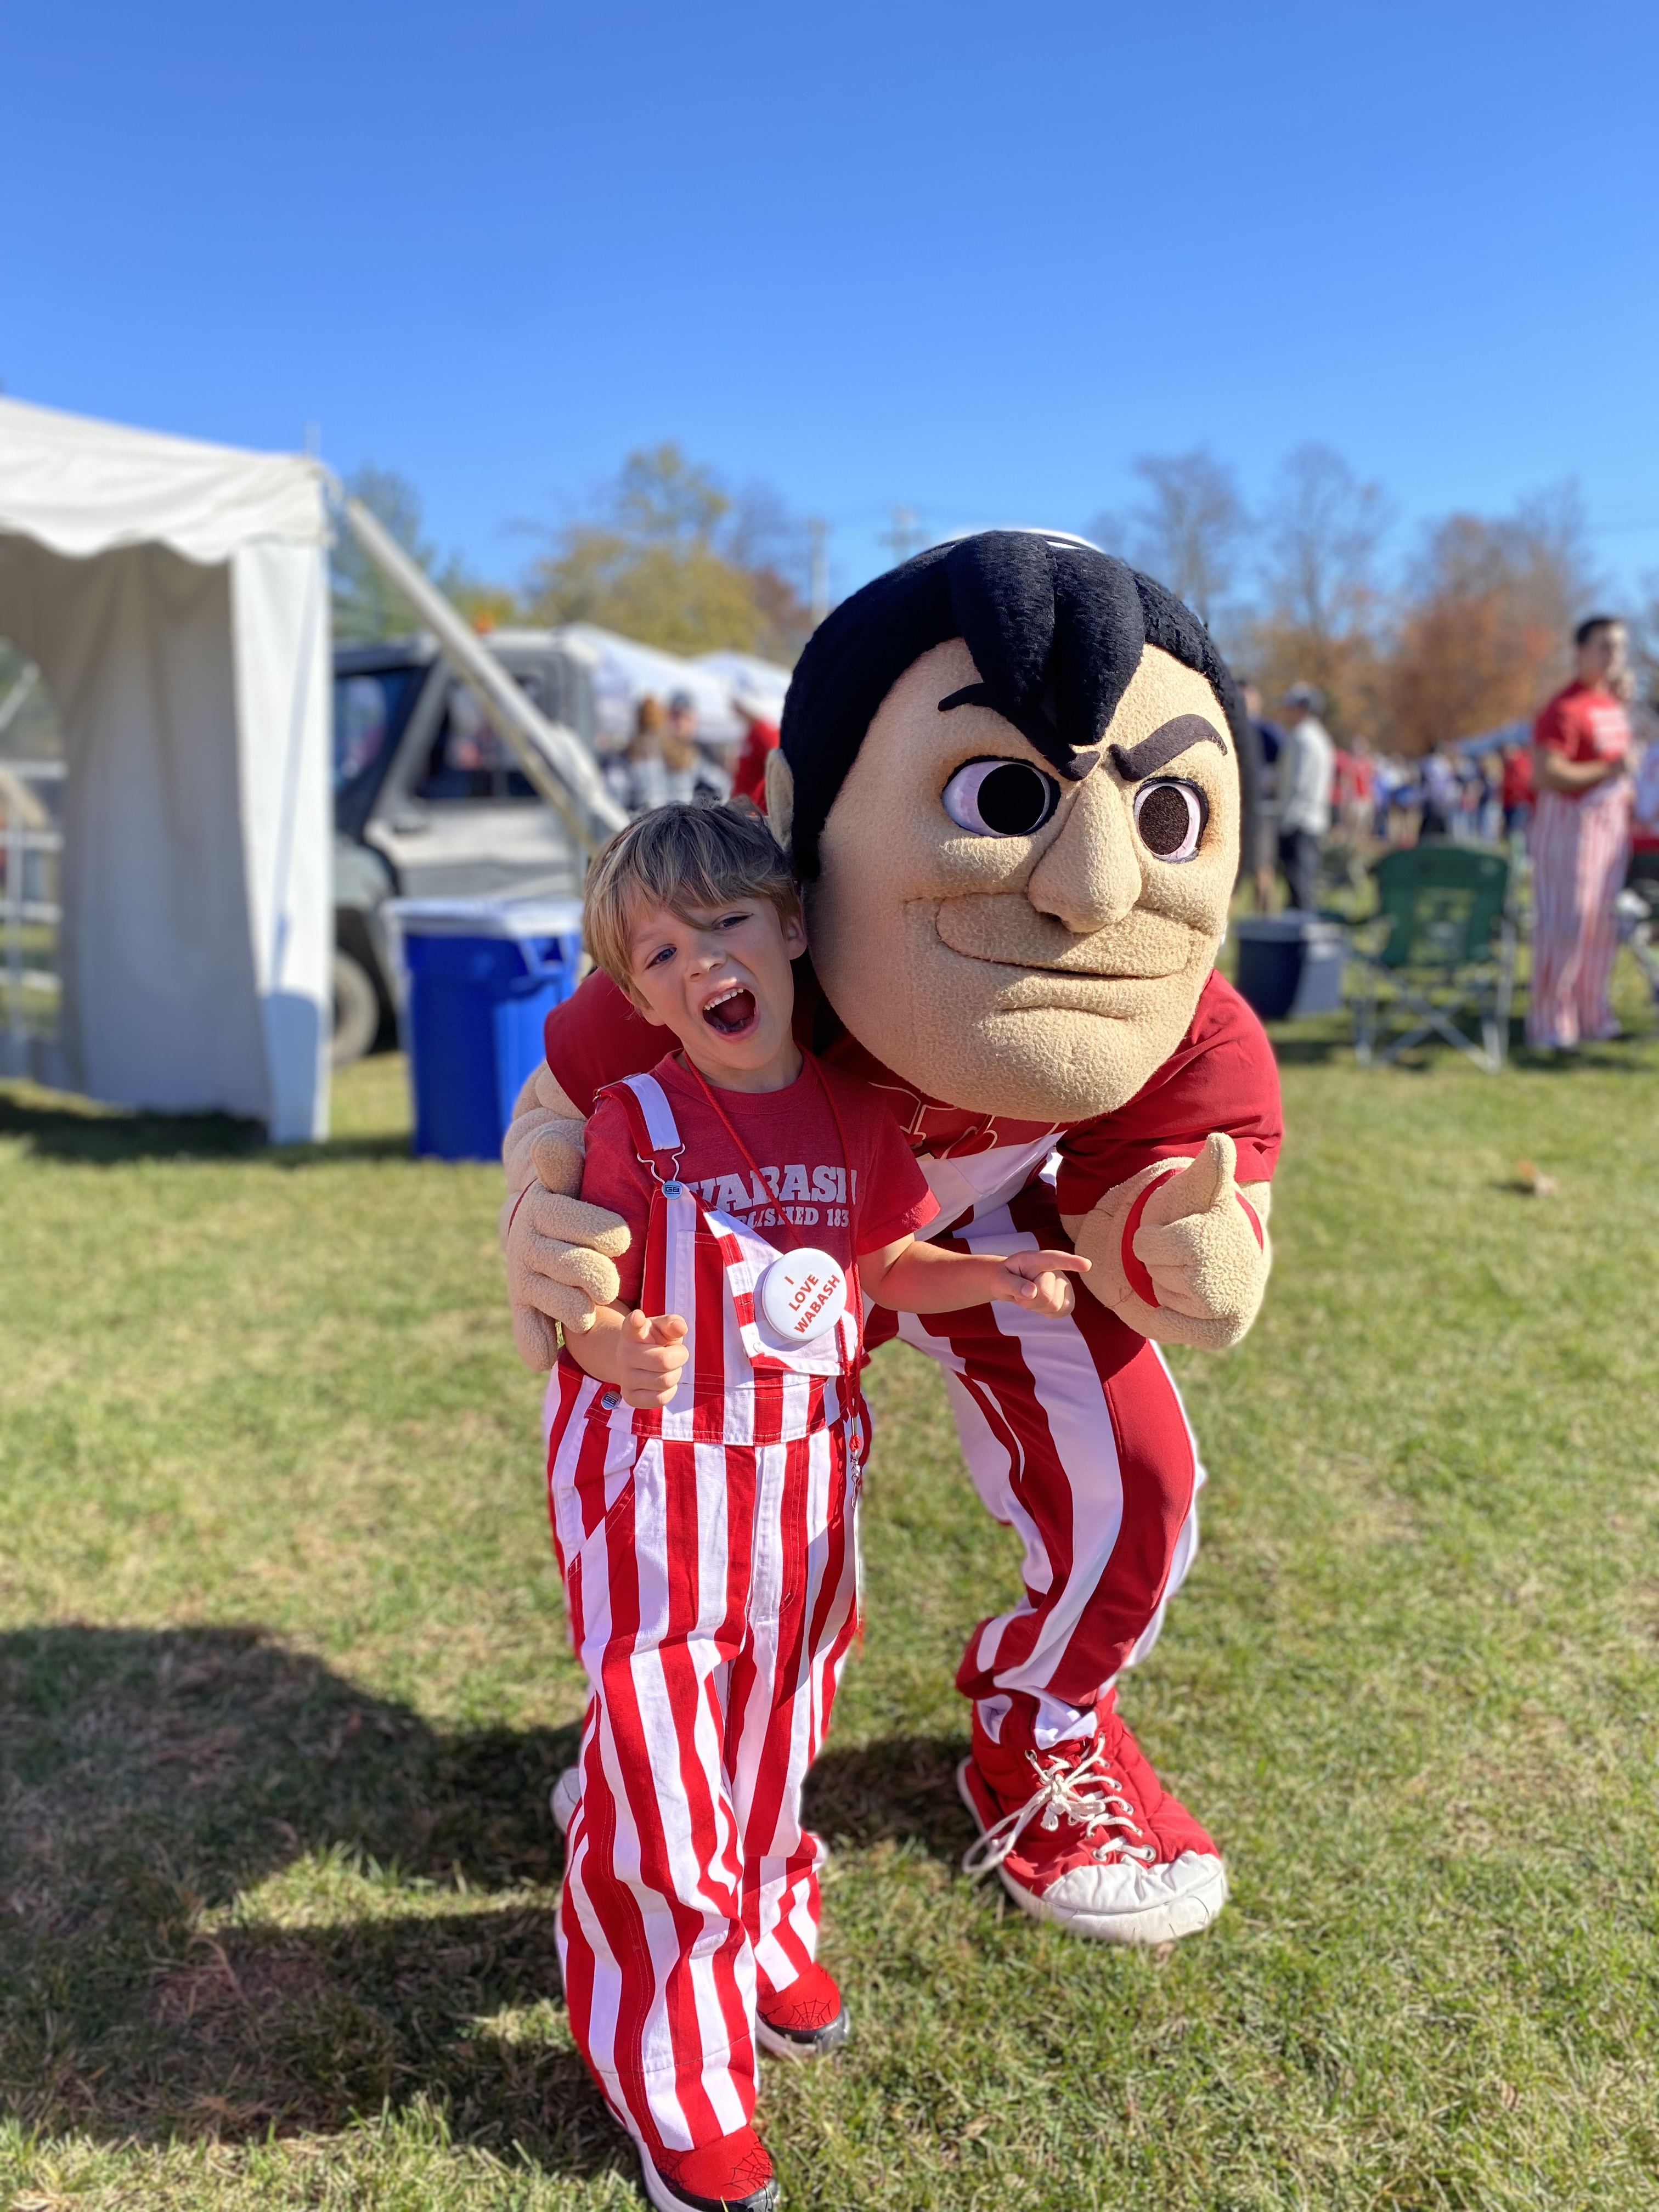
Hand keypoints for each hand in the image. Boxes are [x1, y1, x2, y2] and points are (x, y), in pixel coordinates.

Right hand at [499, 1060, 631, 1367]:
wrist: (536, 1213)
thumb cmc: (570, 1190)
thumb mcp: (569, 1171)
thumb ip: (564, 1164)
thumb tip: (549, 1145)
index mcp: (544, 1210)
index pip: (588, 1229)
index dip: (610, 1237)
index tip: (623, 1240)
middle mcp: (527, 1243)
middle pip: (580, 1270)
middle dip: (602, 1278)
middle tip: (612, 1283)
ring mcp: (524, 1275)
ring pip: (565, 1303)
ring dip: (582, 1312)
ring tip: (592, 1309)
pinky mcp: (523, 1301)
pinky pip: (529, 1325)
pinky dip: (535, 1343)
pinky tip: (544, 1360)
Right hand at [617, 1311, 688, 1407]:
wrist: (634, 1362)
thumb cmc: (654, 1341)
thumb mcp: (663, 1327)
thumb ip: (673, 1324)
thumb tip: (680, 1329)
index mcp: (632, 1332)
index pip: (632, 1325)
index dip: (636, 1321)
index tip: (638, 1317)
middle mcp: (624, 1354)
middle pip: (664, 1361)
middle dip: (679, 1357)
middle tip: (675, 1354)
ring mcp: (625, 1377)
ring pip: (665, 1381)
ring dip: (675, 1374)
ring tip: (667, 1368)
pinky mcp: (630, 1397)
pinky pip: (660, 1399)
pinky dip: (669, 1391)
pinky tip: (663, 1383)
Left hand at [994, 1248, 1089, 1317]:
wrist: (1011, 1282)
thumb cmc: (1006, 1277)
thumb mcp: (1000, 1280)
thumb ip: (1012, 1284)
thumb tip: (1032, 1292)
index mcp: (1037, 1259)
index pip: (1055, 1259)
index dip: (1071, 1262)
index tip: (1086, 1265)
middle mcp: (1055, 1270)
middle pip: (1046, 1294)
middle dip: (1028, 1300)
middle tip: (1020, 1291)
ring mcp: (1063, 1284)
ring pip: (1054, 1306)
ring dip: (1035, 1307)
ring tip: (1029, 1295)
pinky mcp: (1067, 1299)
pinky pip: (1060, 1312)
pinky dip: (1045, 1312)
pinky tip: (1038, 1303)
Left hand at [1065, 1131, 1272, 1352]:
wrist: (1242, 1265)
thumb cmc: (1213, 1224)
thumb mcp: (1209, 1192)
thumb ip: (1210, 1168)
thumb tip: (1219, 1141)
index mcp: (1207, 1239)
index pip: (1142, 1245)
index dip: (1154, 1237)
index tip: (1180, 1232)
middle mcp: (1216, 1277)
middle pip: (1151, 1272)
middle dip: (1162, 1263)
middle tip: (1188, 1256)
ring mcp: (1218, 1308)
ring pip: (1160, 1298)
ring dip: (1169, 1287)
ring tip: (1196, 1274)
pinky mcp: (1218, 1333)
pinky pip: (1168, 1326)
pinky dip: (1170, 1314)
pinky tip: (1190, 1300)